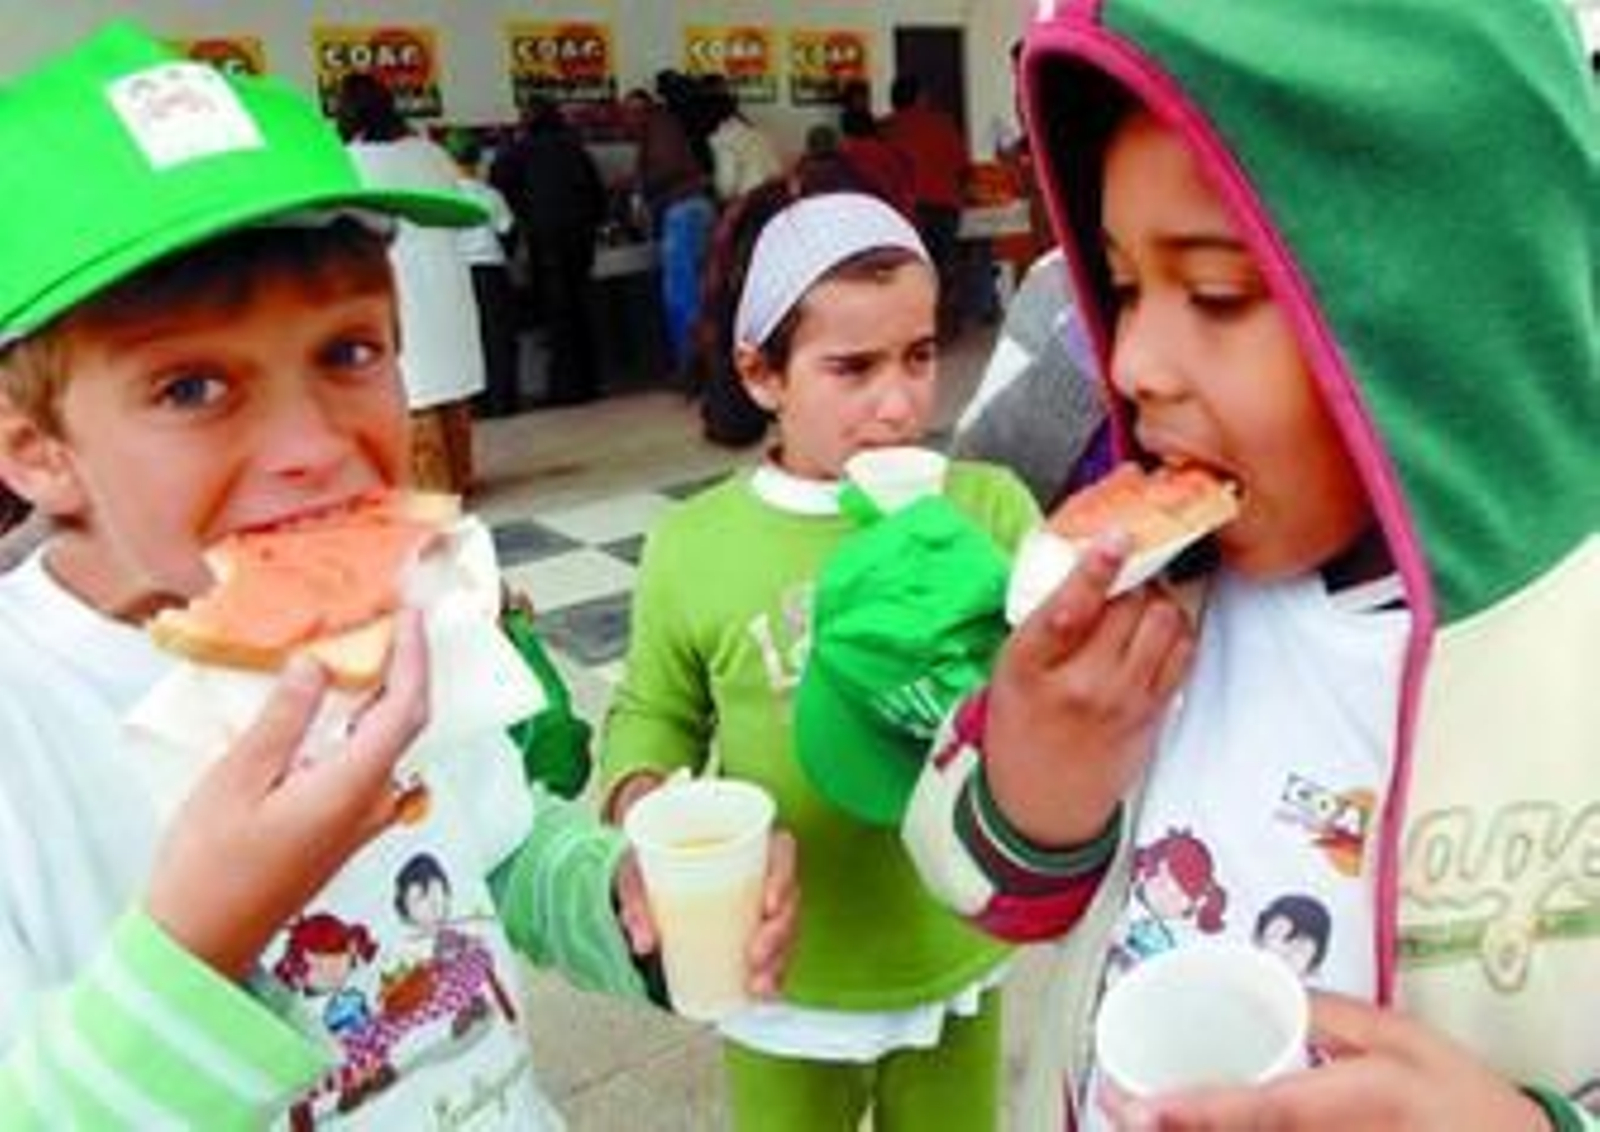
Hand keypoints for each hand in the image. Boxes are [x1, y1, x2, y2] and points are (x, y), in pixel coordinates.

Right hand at [145, 609, 430, 979]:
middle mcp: (372, 804)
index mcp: (355, 786)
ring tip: (365, 651)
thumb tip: (317, 665)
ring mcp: (361, 821)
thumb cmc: (210, 866)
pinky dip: (362, 726)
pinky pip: (367, 765)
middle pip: (406, 724)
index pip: (407, 709)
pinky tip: (336, 708)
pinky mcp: (341, 830)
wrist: (200, 944)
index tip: (413, 613)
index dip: (415, 657)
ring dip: (383, 697)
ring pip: (387, 745)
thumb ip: (285, 718)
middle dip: (406, 669)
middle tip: (391, 621)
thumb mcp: (239, 779)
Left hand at [615, 830, 800, 999]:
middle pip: (789, 898)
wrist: (644, 883)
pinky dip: (773, 974)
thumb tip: (645, 942)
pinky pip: (777, 952)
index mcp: (741, 843)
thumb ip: (637, 901)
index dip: (783, 876)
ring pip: (787, 929)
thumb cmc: (649, 868)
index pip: (782, 851)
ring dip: (779, 960)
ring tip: (757, 983)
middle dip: (779, 932)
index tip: (768, 904)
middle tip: (754, 955)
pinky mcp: (754, 932)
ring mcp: (760, 905)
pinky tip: (761, 991)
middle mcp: (759, 873)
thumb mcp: (636, 875)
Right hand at [984, 533, 1195, 845]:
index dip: (1096, 569)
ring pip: (1164, 623)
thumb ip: (1043, 624)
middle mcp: (1081, 684)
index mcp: (1030, 667)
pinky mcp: (1154, 712)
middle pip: (1128, 607)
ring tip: (1140, 600)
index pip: (1068, 609)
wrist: (1042, 803)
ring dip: (1158, 600)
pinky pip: (1183, 652)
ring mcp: (1124, 700)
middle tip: (1125, 571)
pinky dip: (1177, 628)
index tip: (1115, 539)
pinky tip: (1158, 627)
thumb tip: (1085, 567)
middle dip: (1132, 579)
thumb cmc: (1020, 730)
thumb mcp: (1008, 673)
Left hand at [1101, 993, 1551, 1131]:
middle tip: (1116, 1105)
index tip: (1143, 1108)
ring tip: (1134, 1111)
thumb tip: (1272, 988)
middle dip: (1170, 1126)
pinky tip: (1179, 1121)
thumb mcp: (1400, 1039)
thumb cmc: (1455, 1094)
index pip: (1262, 1110)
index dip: (1197, 1112)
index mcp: (1351, 1099)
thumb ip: (1333, 1015)